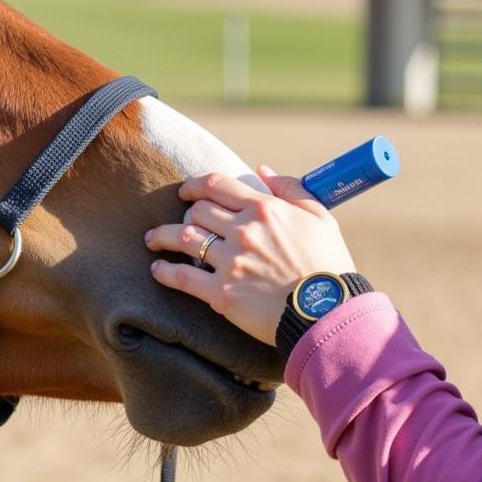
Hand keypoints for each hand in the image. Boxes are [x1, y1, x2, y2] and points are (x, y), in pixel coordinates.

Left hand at [144, 167, 356, 345]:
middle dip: (184, 214)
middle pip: (197, 211)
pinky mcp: (221, 293)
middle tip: (177, 221)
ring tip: (153, 240)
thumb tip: (261, 170)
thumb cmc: (329, 264)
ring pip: (183, 239)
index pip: (217, 185)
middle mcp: (243, 231)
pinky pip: (182, 276)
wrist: (328, 312)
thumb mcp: (320, 217)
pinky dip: (165, 271)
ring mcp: (230, 261)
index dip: (195, 185)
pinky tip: (157, 269)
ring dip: (162, 236)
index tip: (186, 192)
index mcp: (264, 209)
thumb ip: (290, 189)